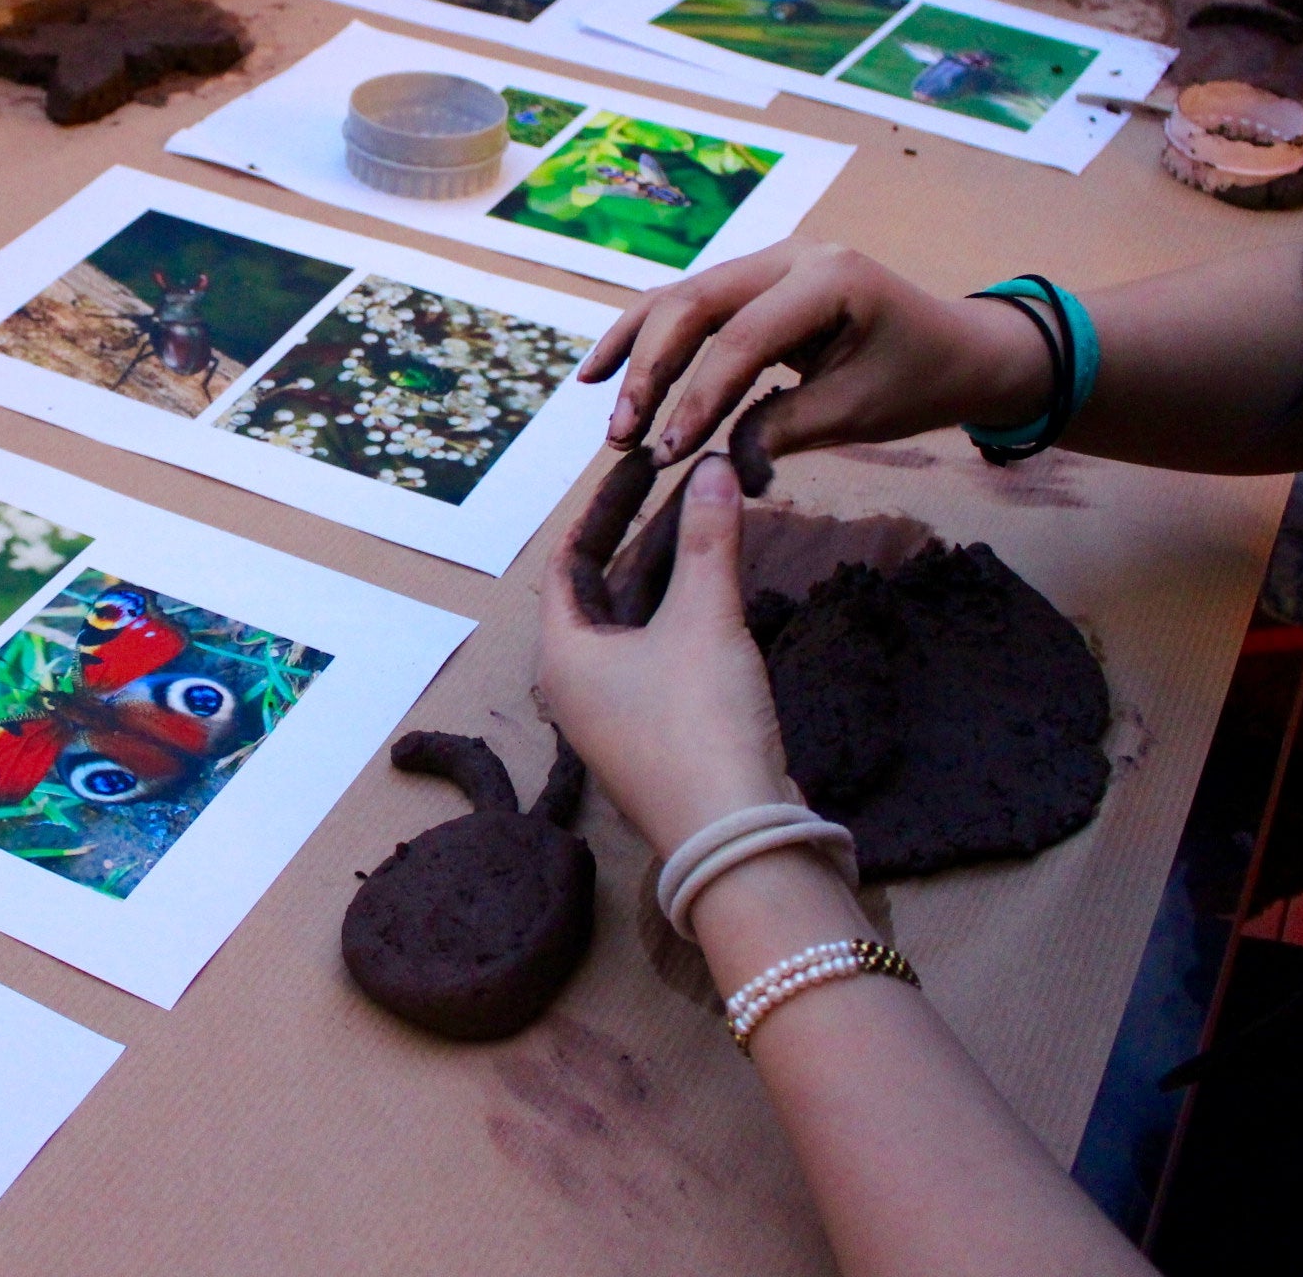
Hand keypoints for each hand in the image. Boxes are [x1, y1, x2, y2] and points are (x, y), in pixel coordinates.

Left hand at [541, 454, 788, 857]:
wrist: (739, 839)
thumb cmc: (701, 725)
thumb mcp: (705, 621)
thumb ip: (709, 541)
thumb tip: (713, 468)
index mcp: (563, 654)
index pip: (569, 559)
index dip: (605, 506)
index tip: (644, 464)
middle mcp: (579, 682)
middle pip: (604, 587)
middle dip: (645, 532)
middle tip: (684, 480)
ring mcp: (620, 711)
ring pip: (639, 619)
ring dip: (673, 569)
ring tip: (712, 515)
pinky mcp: (662, 732)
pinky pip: (666, 651)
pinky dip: (689, 610)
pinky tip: (725, 581)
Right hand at [582, 241, 1050, 467]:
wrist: (960, 351)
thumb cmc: (919, 380)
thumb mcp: (856, 413)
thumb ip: (780, 430)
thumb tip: (712, 466)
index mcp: (827, 277)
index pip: (740, 339)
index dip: (697, 398)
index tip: (667, 454)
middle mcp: (790, 255)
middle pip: (693, 304)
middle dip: (651, 372)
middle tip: (624, 435)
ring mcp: (768, 262)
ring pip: (679, 298)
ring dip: (637, 354)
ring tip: (606, 408)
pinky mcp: (755, 283)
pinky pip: (690, 305)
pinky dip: (648, 339)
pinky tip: (604, 370)